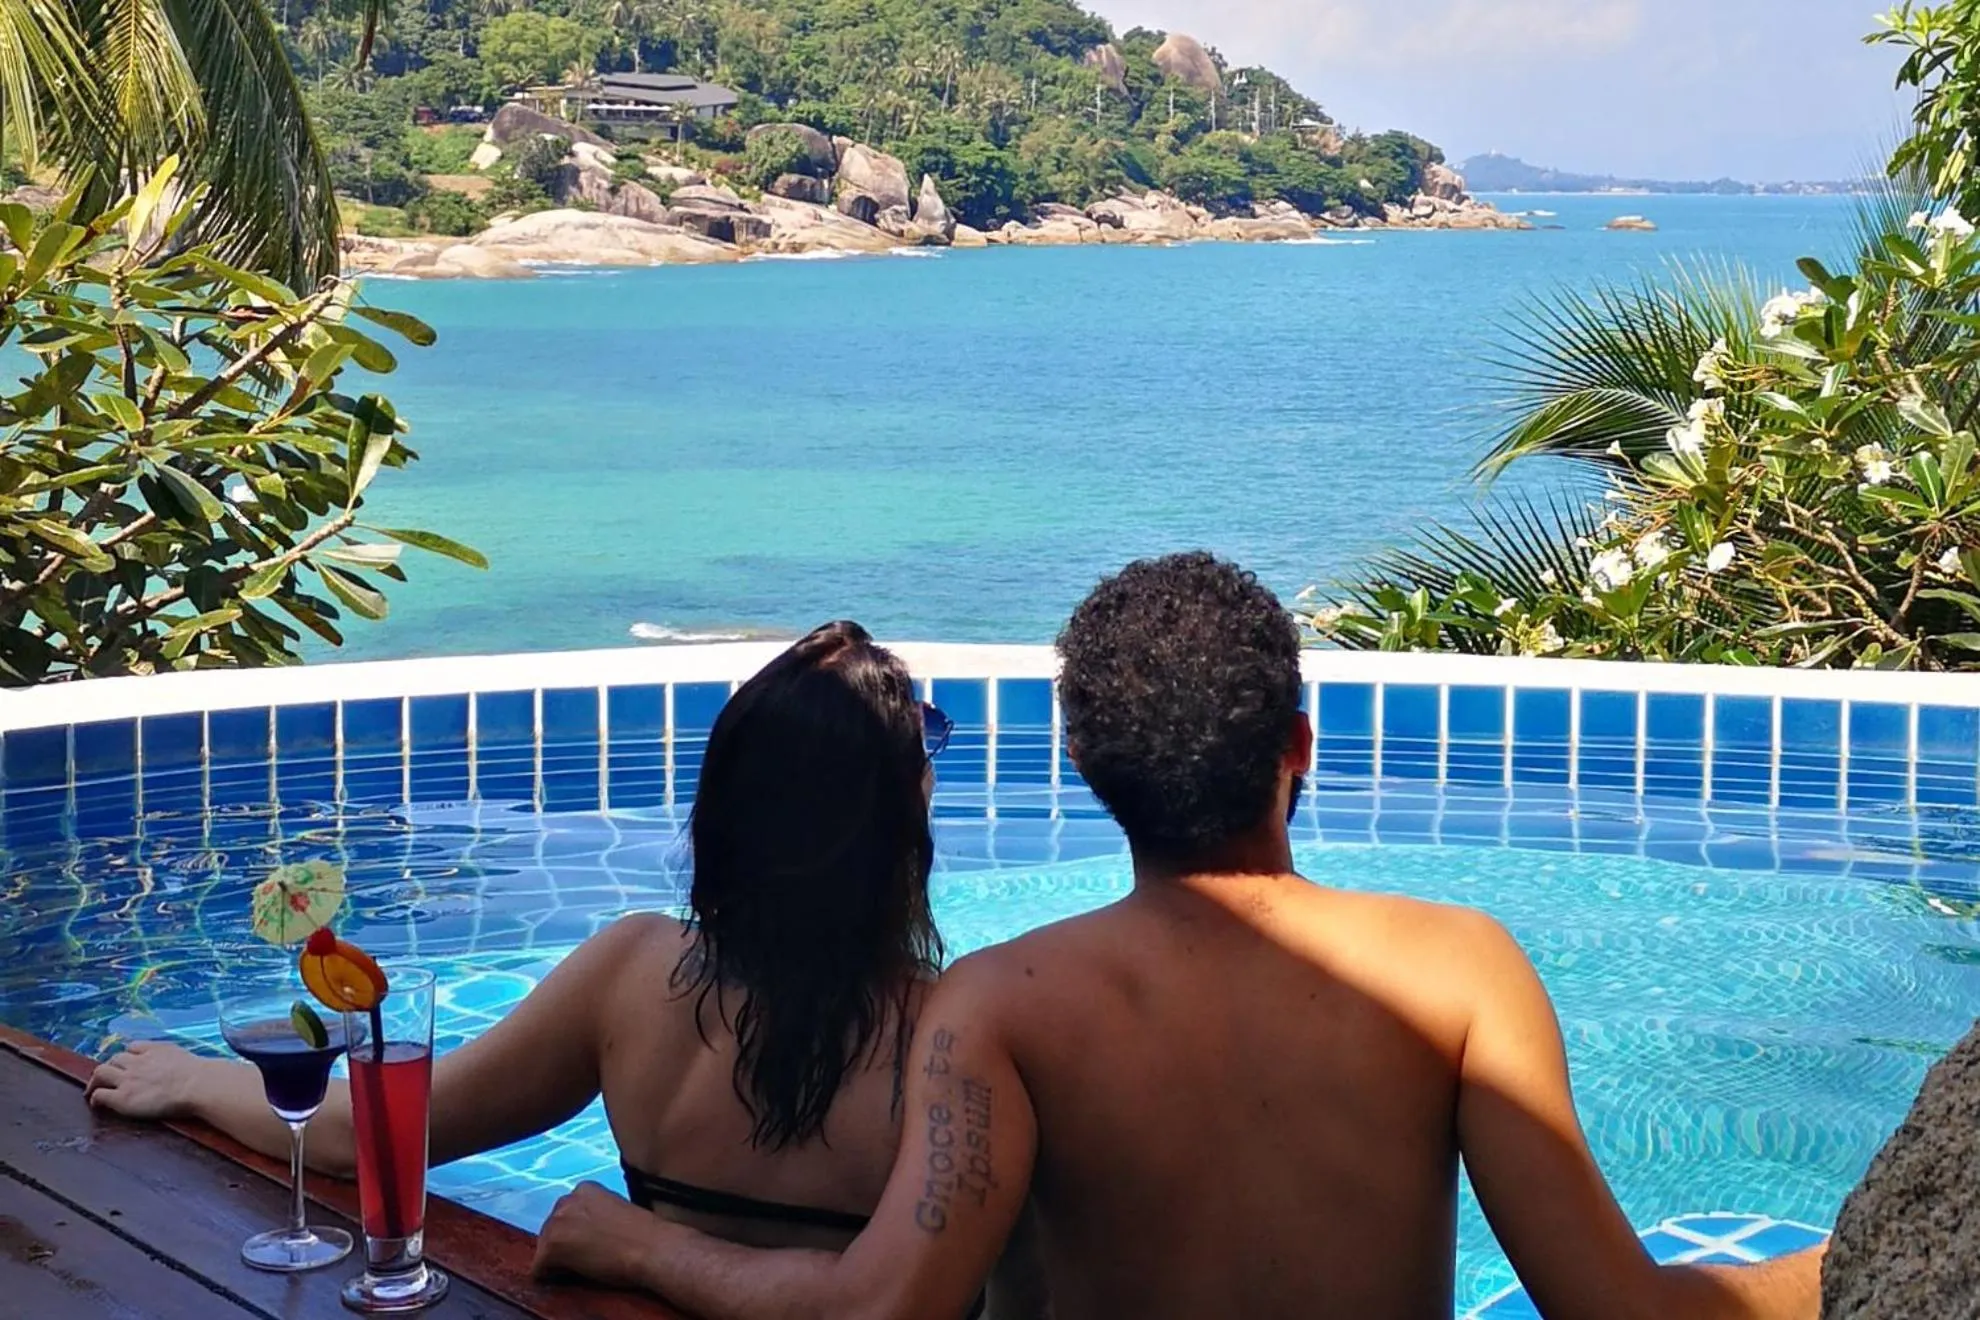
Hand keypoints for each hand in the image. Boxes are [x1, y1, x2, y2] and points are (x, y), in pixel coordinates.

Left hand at [85, 1041, 207, 1120]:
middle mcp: (137, 1061)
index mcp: (154, 1049)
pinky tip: (96, 1103)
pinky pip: (100, 1094)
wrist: (197, 1085)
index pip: (132, 1047)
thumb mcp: (184, 1055)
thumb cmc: (200, 1073)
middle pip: (114, 1059)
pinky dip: (95, 1097)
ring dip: (96, 1080)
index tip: (128, 1063)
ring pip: (100, 1072)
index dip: (128, 1056)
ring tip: (94, 1089)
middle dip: (110, 1067)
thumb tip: (171, 1061)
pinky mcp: (123, 1097)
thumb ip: (171, 1055)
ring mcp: (128, 1079)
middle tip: (109, 1078)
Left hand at [532, 1181, 659, 1289]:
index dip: (576, 1232)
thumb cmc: (644, 1233)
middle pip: (551, 1228)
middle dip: (563, 1244)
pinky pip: (539, 1269)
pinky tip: (569, 1278)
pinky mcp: (551, 1248)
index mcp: (584, 1189)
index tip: (590, 1243)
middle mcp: (565, 1201)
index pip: (567, 1214)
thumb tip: (585, 1233)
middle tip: (584, 1259)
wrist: (651, 1247)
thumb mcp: (615, 1211)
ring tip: (581, 1269)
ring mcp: (556, 1223)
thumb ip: (595, 1214)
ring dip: (557, 1260)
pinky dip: (549, 1277)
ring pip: (544, 1248)